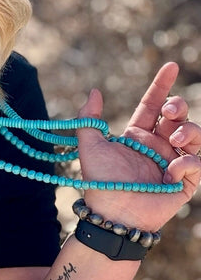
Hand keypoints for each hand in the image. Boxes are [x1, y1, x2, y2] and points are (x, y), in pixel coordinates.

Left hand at [76, 61, 200, 231]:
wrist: (112, 214)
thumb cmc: (100, 182)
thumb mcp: (90, 146)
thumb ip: (89, 118)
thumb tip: (94, 91)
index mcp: (138, 136)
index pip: (153, 105)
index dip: (162, 85)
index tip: (171, 66)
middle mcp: (158, 147)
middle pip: (179, 117)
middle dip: (179, 107)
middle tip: (170, 111)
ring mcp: (173, 164)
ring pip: (195, 136)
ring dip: (190, 132)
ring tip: (175, 140)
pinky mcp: (184, 183)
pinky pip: (198, 164)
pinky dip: (189, 163)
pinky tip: (172, 172)